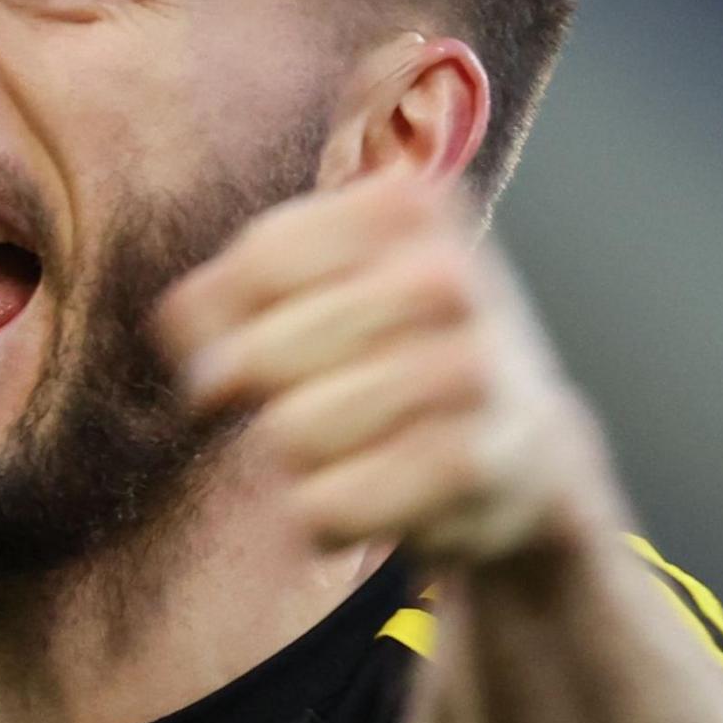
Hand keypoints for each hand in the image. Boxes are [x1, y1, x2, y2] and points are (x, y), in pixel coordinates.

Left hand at [153, 171, 624, 564]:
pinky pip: (325, 505)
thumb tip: (194, 354)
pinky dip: (327, 515)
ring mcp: (468, 370)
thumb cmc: (395, 348)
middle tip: (302, 400)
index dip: (225, 316)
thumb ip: (232, 288)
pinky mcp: (470, 464)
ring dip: (295, 459)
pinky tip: (374, 490)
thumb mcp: (325, 283)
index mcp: (405, 207)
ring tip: (346, 445)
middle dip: (259, 394)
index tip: (250, 335)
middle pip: (262, 355)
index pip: (257, 261)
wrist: (527, 447)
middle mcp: (447, 276)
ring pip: (290, 435)